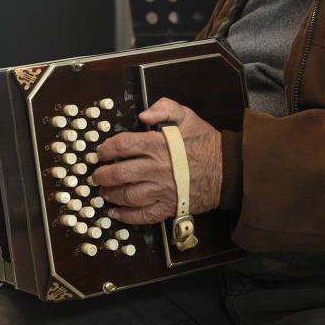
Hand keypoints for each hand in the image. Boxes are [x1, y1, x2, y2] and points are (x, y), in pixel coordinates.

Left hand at [93, 97, 221, 224]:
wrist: (228, 170)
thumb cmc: (206, 142)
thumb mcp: (187, 116)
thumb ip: (164, 108)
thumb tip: (143, 116)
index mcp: (158, 145)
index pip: (122, 146)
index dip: (107, 149)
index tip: (102, 152)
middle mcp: (156, 168)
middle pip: (119, 173)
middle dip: (102, 174)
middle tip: (97, 174)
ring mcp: (161, 190)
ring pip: (127, 196)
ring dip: (110, 194)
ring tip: (104, 192)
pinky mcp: (168, 207)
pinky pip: (142, 216)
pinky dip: (126, 216)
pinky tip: (117, 212)